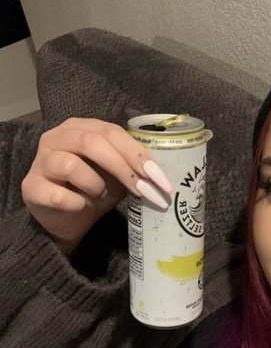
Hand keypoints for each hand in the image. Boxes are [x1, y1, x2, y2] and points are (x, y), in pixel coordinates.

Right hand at [21, 118, 171, 253]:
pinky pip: (58, 195)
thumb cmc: (93, 190)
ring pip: (72, 165)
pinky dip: (77, 203)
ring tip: (100, 197)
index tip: (159, 178)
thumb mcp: (117, 175)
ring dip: (95, 185)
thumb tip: (161, 175)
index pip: (112, 132)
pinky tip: (81, 206)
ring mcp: (41, 161)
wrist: (65, 219)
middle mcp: (57, 137)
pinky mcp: (31, 187)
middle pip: (93, 142)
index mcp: (80, 128)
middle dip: (124, 167)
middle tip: (144, 190)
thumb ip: (133, 166)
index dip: (137, 153)